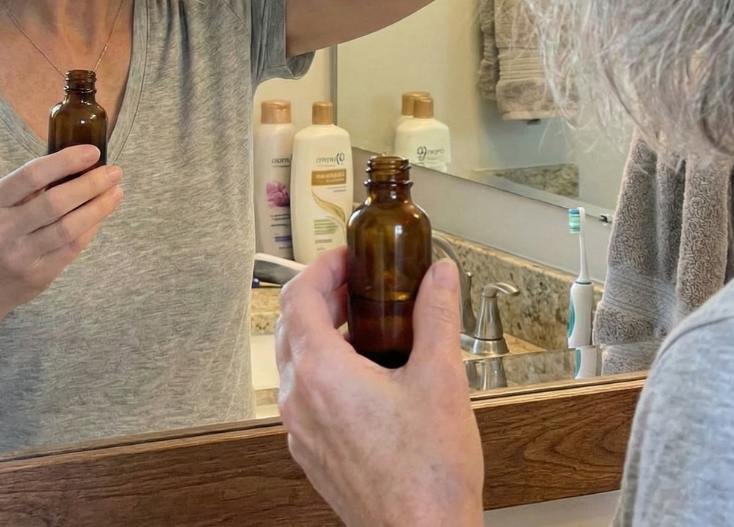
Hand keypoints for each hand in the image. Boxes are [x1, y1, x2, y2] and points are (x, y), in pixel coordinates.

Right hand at [0, 146, 122, 322]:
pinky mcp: (37, 274)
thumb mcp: (0, 204)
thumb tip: (81, 163)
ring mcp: (20, 255)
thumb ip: (32, 186)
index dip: (66, 161)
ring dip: (99, 207)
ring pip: (69, 227)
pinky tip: (101, 214)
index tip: (92, 152)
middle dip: (91, 184)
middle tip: (114, 172)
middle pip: (55, 202)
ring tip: (116, 192)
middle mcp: (2, 228)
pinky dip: (91, 227)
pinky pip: (72, 246)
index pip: (32, 174)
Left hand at [276, 248, 483, 526]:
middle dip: (322, 294)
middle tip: (357, 283)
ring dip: (322, 331)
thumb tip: (440, 276)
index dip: (322, 266)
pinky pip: (304, 393)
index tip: (347, 258)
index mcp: (320, 374)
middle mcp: (298, 400)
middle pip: (291, 324)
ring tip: (366, 324)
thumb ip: (436, 315)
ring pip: (295, 360)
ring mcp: (301, 429)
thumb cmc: (428, 476)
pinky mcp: (312, 451)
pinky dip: (325, 367)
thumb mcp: (441, 379)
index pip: (298, 295)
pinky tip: (367, 373)